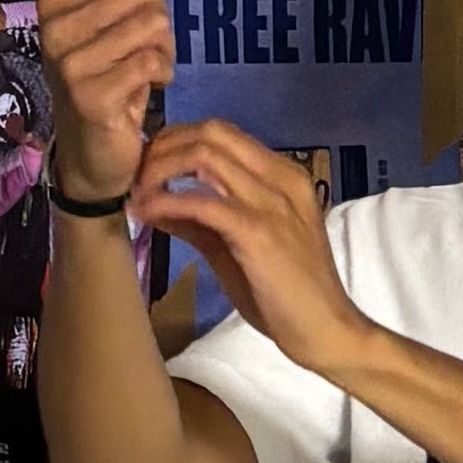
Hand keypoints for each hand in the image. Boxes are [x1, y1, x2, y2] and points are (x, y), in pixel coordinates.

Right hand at [31, 0, 175, 198]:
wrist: (92, 156)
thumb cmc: (107, 80)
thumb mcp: (122, 20)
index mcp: (55, 1)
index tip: (132, 24)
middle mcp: (54, 28)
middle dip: (158, 23)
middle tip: (143, 53)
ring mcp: (69, 62)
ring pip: (151, 25)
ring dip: (162, 51)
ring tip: (145, 71)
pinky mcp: (90, 94)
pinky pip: (150, 61)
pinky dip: (161, 74)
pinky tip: (148, 89)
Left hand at [128, 114, 352, 366]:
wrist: (326, 331)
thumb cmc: (286, 295)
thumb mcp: (238, 248)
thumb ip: (201, 222)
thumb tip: (154, 203)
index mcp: (282, 176)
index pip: (223, 133)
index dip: (178, 140)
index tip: (149, 164)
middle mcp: (281, 178)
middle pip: (212, 132)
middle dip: (165, 146)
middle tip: (137, 174)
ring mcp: (272, 202)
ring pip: (204, 156)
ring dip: (160, 169)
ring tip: (137, 192)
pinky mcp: (259, 232)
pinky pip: (202, 202)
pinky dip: (167, 202)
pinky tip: (146, 213)